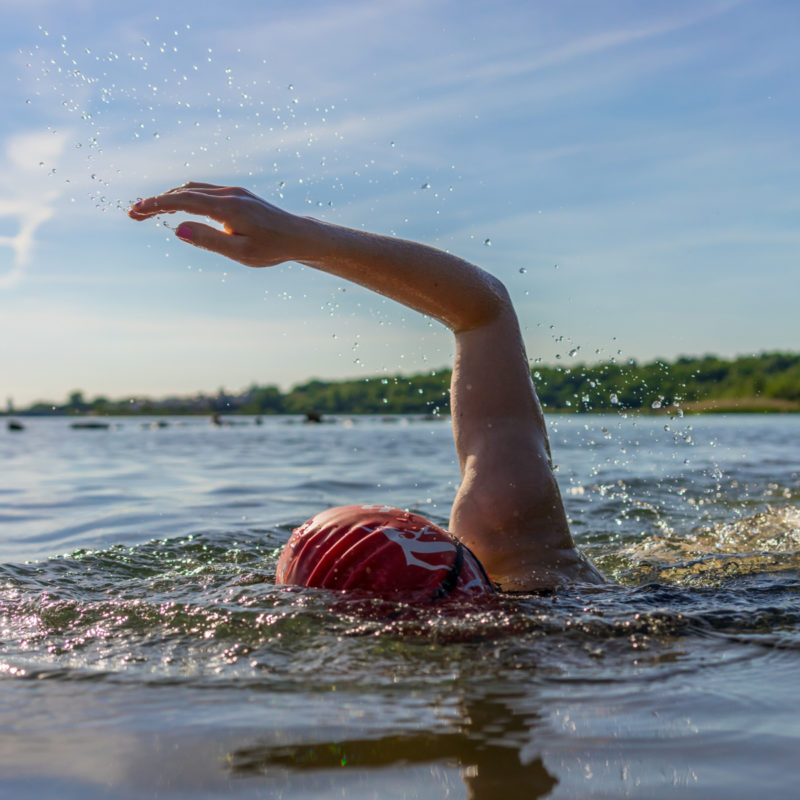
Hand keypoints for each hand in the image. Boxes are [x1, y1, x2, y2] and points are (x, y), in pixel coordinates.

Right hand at [128, 182, 316, 266]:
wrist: (298, 236)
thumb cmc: (271, 249)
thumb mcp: (240, 252)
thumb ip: (209, 240)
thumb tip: (178, 229)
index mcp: (228, 207)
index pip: (183, 201)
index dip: (156, 205)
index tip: (135, 211)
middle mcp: (229, 193)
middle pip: (184, 192)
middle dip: (156, 202)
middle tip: (133, 214)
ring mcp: (234, 191)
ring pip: (193, 189)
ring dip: (169, 198)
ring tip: (148, 211)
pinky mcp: (238, 194)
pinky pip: (204, 191)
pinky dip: (185, 197)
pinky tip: (176, 207)